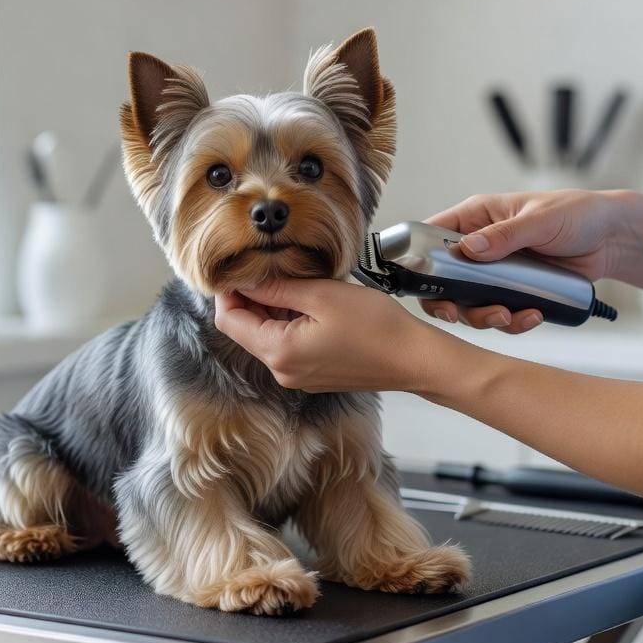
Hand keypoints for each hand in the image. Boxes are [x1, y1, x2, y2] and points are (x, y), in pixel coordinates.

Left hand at [214, 278, 439, 393]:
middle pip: (245, 330)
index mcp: (278, 352)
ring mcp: (297, 377)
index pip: (229, 320)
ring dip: (271, 309)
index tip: (238, 266)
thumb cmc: (376, 327)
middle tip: (267, 266)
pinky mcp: (313, 375)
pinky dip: (288, 322)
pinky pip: (287, 346)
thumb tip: (245, 279)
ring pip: (266, 336)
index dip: (228, 291)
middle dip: (250, 298)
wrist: (415, 359)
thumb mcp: (321, 294)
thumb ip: (277, 287)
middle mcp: (282, 371)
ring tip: (293, 280)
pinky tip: (308, 302)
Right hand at [422, 189, 623, 332]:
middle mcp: (479, 246)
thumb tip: (468, 248)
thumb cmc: (577, 213)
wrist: (613, 239)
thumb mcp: (540, 220)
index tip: (424, 284)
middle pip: (444, 280)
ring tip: (509, 316)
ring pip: (470, 302)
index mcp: (476, 218)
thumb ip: (504, 235)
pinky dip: (512, 321)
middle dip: (450, 301)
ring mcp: (495, 272)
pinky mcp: (514, 292)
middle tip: (458, 314)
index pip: (432, 235)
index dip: (420, 260)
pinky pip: (500, 312)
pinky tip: (532, 316)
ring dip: (484, 316)